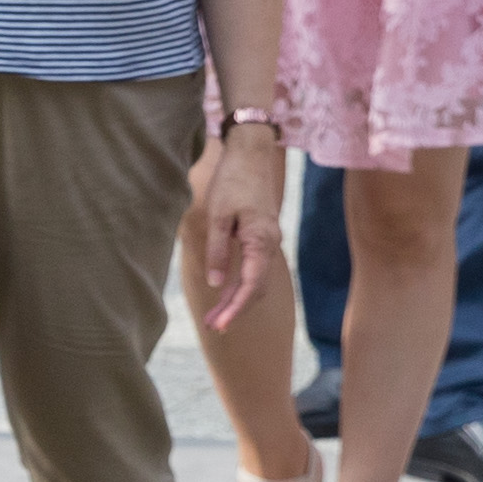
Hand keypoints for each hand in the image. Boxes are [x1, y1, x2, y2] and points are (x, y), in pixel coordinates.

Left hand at [188, 123, 286, 331]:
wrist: (252, 154)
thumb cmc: (233, 181)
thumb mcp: (217, 215)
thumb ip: (218, 249)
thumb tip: (217, 283)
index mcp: (261, 241)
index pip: (252, 285)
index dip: (236, 308)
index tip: (220, 325)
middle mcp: (269, 244)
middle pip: (257, 288)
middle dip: (235, 310)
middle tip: (213, 327)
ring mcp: (268, 240)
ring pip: (257, 279)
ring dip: (238, 299)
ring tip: (215, 316)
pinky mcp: (262, 236)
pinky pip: (255, 268)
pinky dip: (242, 284)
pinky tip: (226, 292)